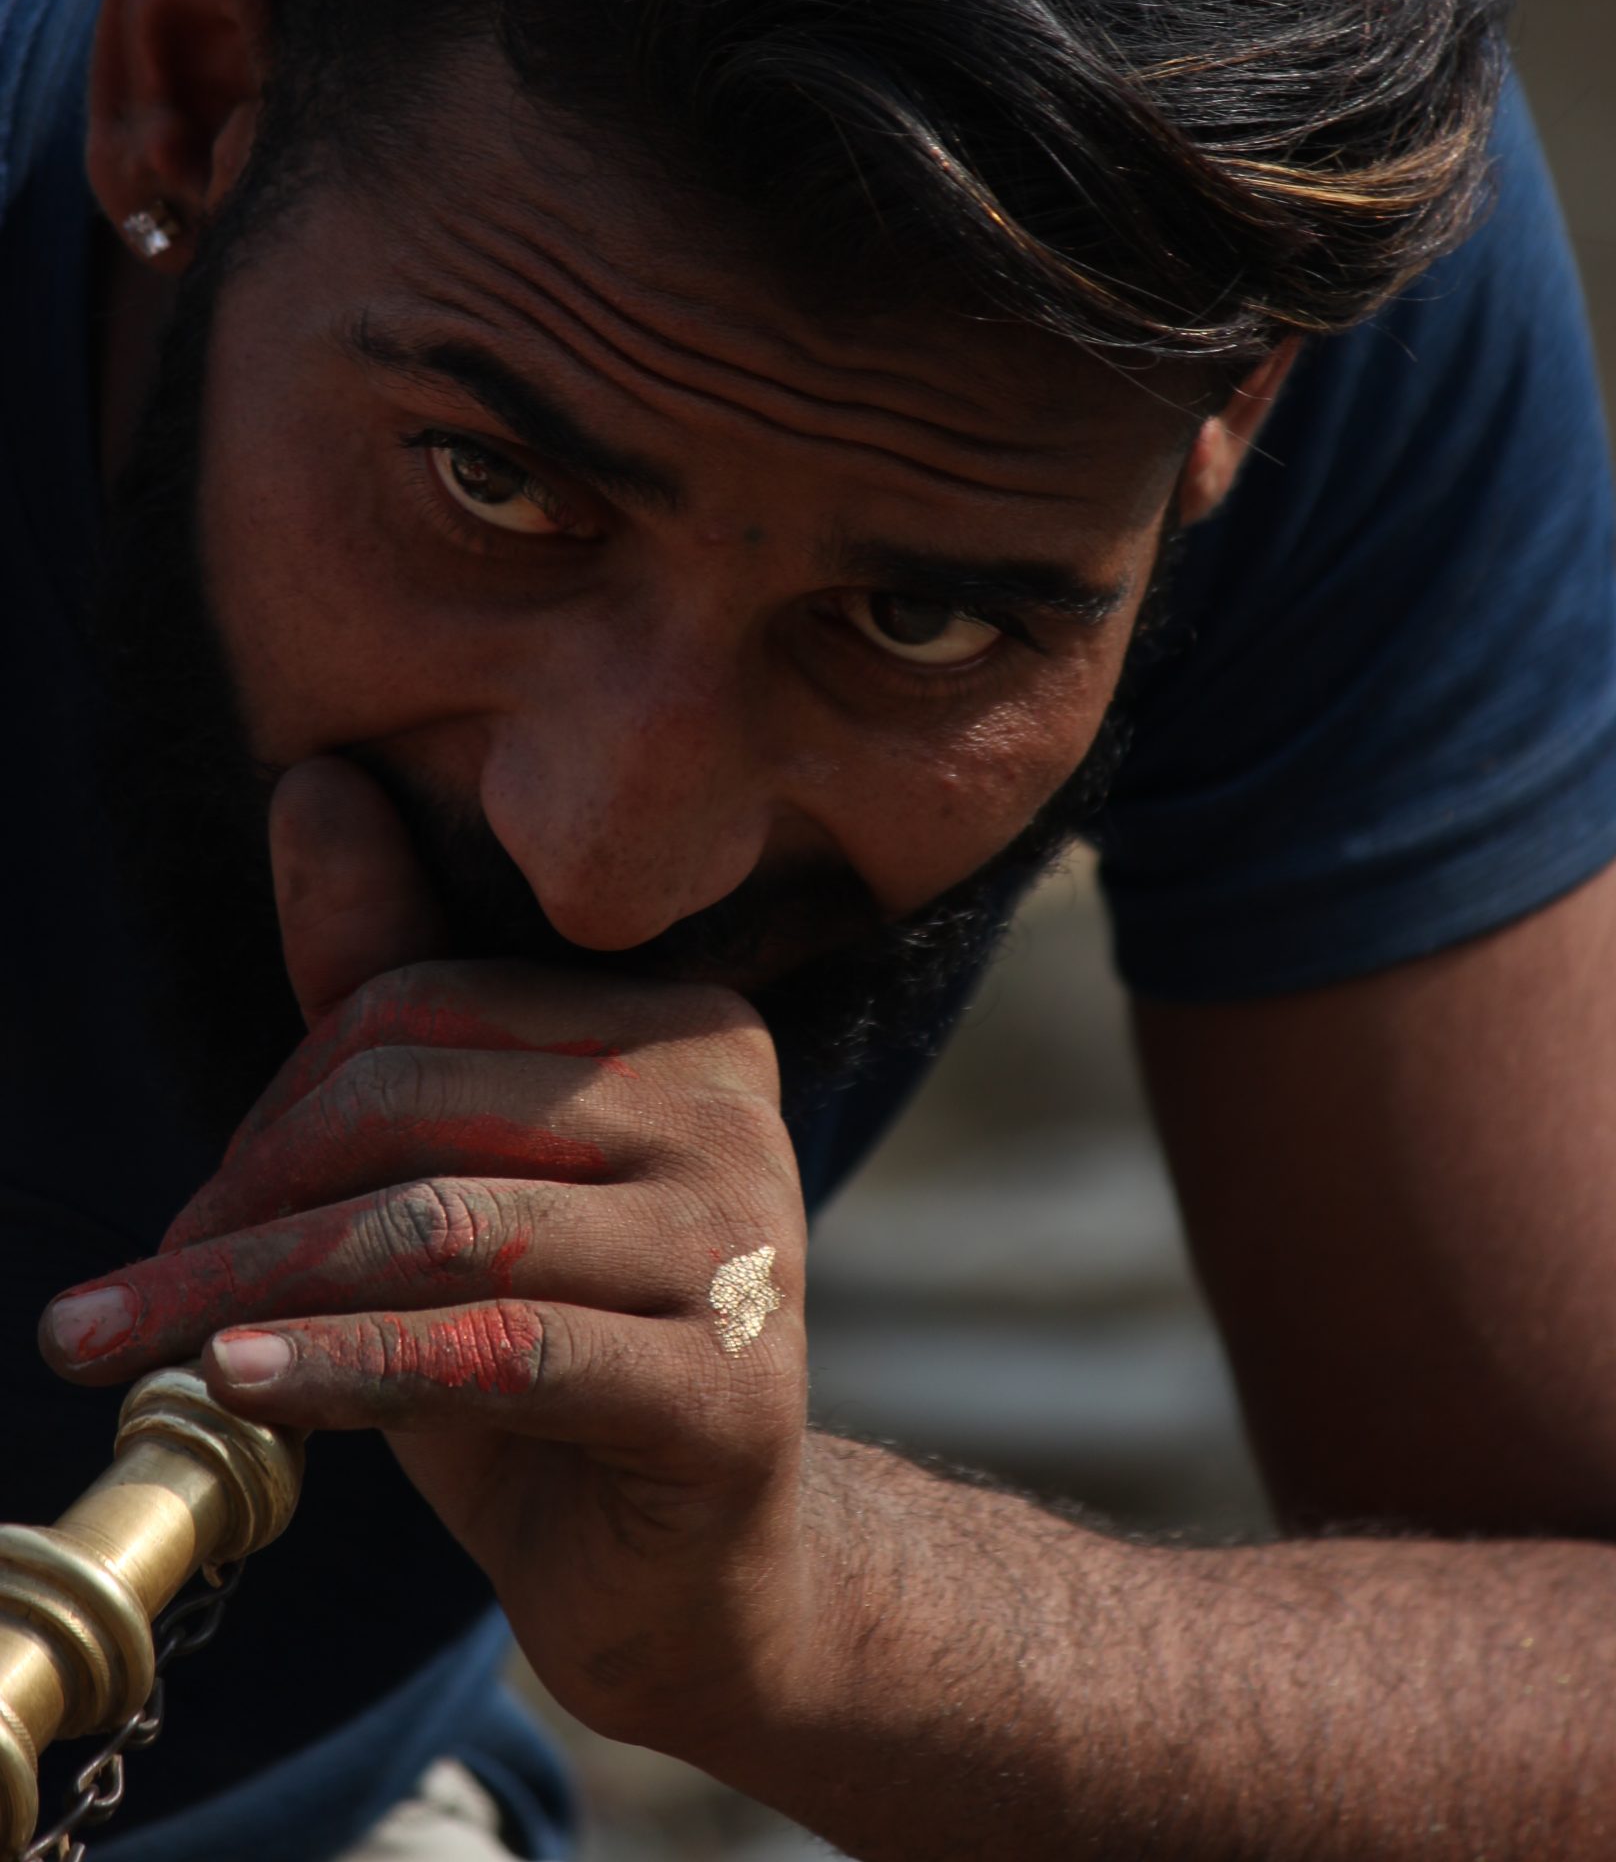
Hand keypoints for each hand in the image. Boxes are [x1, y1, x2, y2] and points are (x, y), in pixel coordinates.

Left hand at [40, 759, 812, 1748]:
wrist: (697, 1573)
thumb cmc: (558, 1360)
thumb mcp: (464, 1175)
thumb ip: (392, 995)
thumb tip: (313, 787)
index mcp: (683, 1023)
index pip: (426, 1005)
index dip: (275, 1104)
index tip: (190, 1218)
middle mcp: (730, 1105)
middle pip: (420, 1102)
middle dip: (245, 1198)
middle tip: (129, 1306)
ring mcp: (746, 1241)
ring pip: (440, 1227)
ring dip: (249, 1290)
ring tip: (125, 1346)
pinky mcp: (727, 1387)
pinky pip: (492, 1351)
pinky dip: (341, 1366)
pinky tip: (232, 1386)